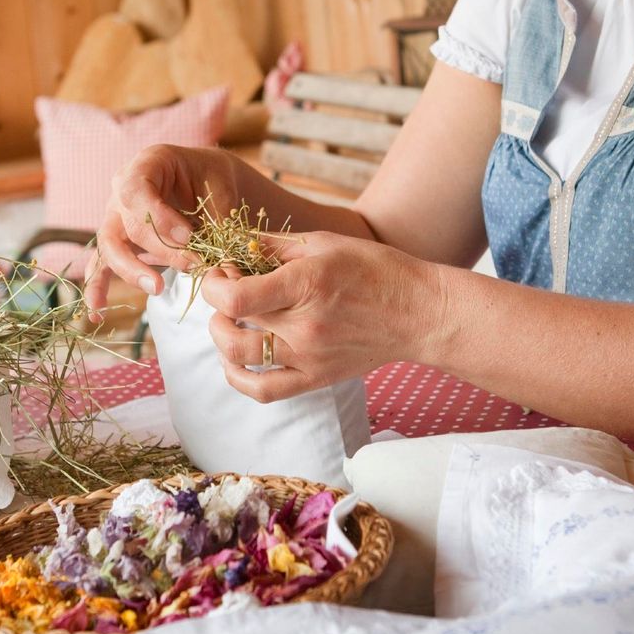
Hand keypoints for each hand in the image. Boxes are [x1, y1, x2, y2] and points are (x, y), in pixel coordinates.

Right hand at [84, 145, 237, 316]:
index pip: (136, 190)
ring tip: (155, 288)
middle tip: (192, 267)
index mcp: (147, 163)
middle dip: (159, 250)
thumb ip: (219, 226)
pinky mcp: (117, 242)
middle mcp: (121, 188)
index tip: (190, 237)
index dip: (159, 217)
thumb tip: (225, 271)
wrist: (204, 181)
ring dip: (131, 270)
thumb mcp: (221, 192)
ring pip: (110, 246)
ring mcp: (115, 216)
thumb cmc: (212, 180)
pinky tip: (96, 312)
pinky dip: (97, 288)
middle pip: (126, 223)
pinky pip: (101, 264)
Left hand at [200, 231, 440, 398]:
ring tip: (227, 321)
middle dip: (214, 302)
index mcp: (306, 284)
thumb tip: (234, 242)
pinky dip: (237, 377)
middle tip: (225, 288)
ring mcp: (309, 357)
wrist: (419, 313)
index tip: (221, 272)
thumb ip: (275, 244)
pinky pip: (263, 390)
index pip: (235, 297)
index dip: (213, 284)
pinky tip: (234, 359)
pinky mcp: (316, 378)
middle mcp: (305, 326)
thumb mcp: (325, 243)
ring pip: (238, 357)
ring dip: (219, 336)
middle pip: (231, 322)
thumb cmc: (376, 270)